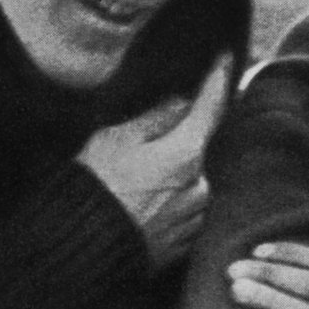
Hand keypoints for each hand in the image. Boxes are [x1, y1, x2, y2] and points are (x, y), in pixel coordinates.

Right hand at [79, 55, 232, 271]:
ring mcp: (194, 218)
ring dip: (172, 176)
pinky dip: (168, 204)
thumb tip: (181, 103)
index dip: (218, 78)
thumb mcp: (116, 138)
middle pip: (197, 150)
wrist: (82, 251)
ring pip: (191, 182)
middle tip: (140, 149)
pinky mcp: (183, 243)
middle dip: (177, 143)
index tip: (225, 57)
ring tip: (133, 186)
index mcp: (186, 155)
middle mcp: (199, 187)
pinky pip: (183, 212)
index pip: (210, 107)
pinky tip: (139, 208)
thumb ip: (155, 118)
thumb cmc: (95, 188)